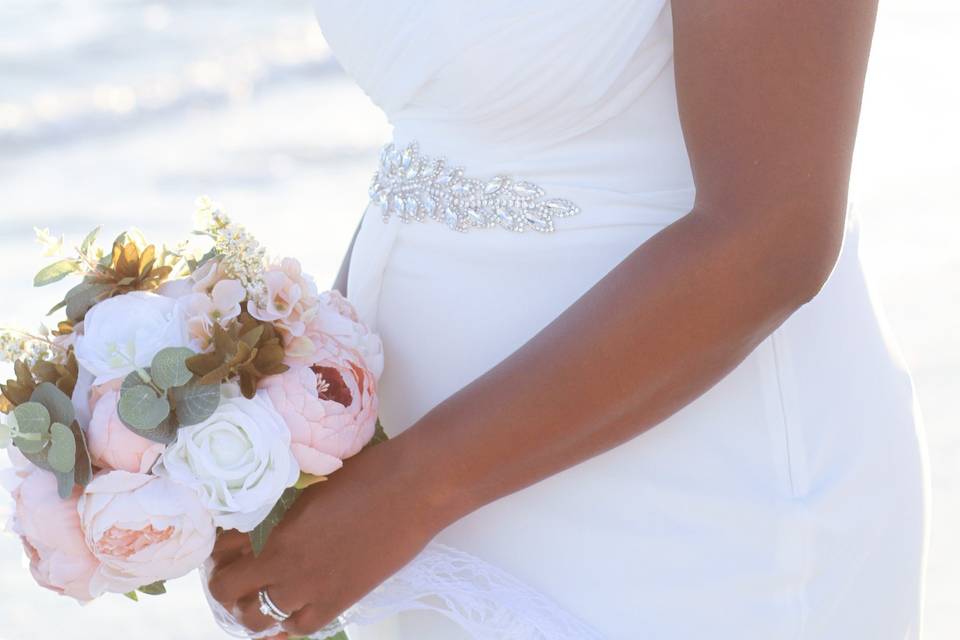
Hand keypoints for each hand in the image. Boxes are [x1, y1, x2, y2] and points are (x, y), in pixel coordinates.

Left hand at [206, 437, 449, 636]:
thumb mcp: (311, 489)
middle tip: (240, 570)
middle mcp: (287, 569)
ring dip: (254, 608)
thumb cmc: (367, 474)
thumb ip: (284, 513)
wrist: (413, 488)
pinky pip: (301, 627)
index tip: (228, 546)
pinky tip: (293, 606)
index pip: (222, 561)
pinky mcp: (343, 600)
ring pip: (260, 620)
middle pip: (231, 597)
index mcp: (275, 535)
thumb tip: (269, 522)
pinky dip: (289, 621)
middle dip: (229, 586)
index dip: (218, 557)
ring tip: (262, 593)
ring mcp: (315, 590)